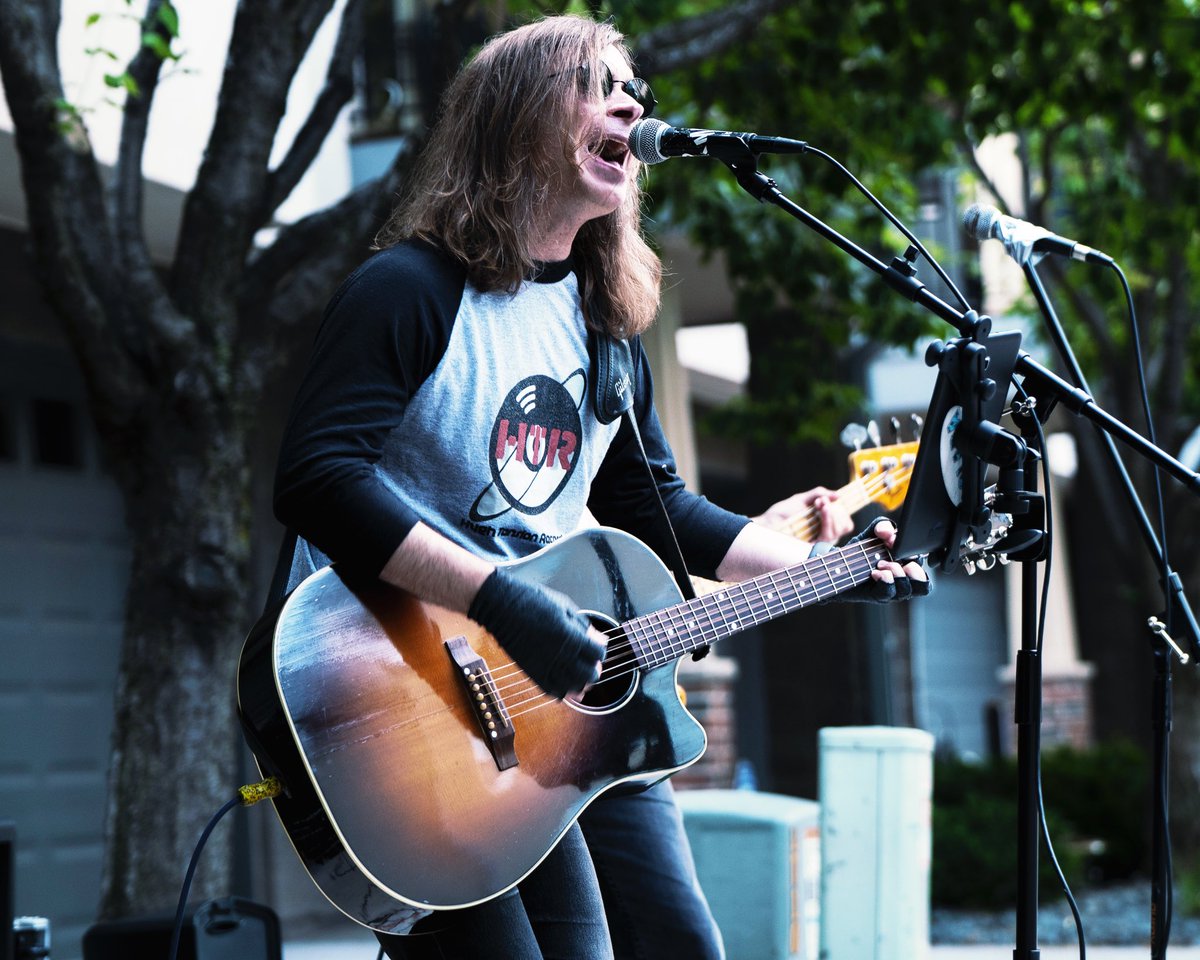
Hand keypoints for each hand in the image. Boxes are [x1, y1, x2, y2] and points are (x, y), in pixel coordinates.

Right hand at [467, 568, 604, 697]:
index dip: (600, 652)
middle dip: (594, 670)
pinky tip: (565, 683)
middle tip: (591, 664)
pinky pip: (551, 690)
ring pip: (572, 687)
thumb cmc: (533, 600)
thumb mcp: (564, 607)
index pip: (597, 654)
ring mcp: (544, 665)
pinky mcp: (531, 671)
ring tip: (580, 676)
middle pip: (589, 675)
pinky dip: (562, 691)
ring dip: (580, 683)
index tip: (596, 647)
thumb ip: (584, 626)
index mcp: (570, 635)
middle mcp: (559, 654)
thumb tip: (601, 640)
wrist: (502, 605)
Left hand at [756, 486, 854, 542]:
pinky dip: (827, 519)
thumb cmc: (782, 513)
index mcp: (824, 525)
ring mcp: (819, 542)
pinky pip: (828, 535)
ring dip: (832, 513)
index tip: (825, 500)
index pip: (845, 522)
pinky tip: (821, 509)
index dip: (841, 510)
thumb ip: (819, 494)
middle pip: (845, 525)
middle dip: (836, 510)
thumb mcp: (801, 499)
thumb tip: (839, 495)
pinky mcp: (813, 547)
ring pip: (838, 530)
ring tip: (820, 504)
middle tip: (821, 501)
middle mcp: (824, 535)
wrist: (767, 523)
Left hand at [838, 518, 930, 602]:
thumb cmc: (862, 551)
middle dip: (913, 570)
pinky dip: (884, 580)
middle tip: (897, 559)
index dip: (915, 553)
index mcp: (907, 564)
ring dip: (896, 574)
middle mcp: (903, 580)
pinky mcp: (878, 596)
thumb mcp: (872, 533)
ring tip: (880, 564)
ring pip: (907, 590)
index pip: (923, 564)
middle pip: (923, 585)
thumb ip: (882, 526)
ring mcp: (892, 590)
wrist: (840, 566)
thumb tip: (887, 531)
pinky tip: (874, 572)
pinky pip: (889, 593)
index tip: (896, 543)